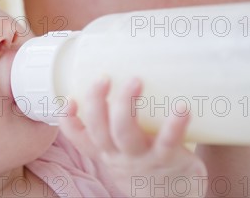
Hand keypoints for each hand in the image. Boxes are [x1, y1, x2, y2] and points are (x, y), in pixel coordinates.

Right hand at [59, 78, 207, 197]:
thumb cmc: (148, 170)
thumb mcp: (123, 155)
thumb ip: (118, 128)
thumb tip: (123, 77)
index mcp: (105, 151)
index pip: (78, 136)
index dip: (67, 119)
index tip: (69, 98)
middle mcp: (119, 155)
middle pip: (99, 128)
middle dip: (96, 100)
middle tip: (104, 77)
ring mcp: (143, 158)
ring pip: (125, 132)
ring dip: (126, 104)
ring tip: (135, 81)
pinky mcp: (169, 159)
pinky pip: (168, 140)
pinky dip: (175, 124)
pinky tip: (182, 108)